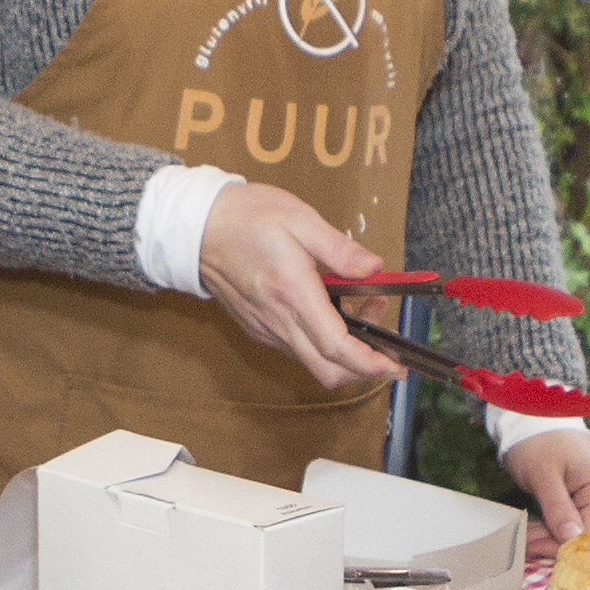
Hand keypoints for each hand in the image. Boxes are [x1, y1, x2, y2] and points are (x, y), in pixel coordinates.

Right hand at [193, 184, 406, 394]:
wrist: (196, 229)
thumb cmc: (246, 218)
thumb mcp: (299, 219)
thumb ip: (340, 248)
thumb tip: (374, 268)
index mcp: (293, 294)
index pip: (336, 347)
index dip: (370, 363)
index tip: (393, 364)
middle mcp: (279, 321)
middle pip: (328, 371)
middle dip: (364, 368)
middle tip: (386, 344)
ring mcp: (267, 329)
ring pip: (314, 363)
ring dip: (345, 351)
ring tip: (361, 310)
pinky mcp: (260, 329)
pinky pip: (297, 350)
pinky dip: (323, 343)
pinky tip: (331, 311)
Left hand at [500, 418, 589, 540]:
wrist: (537, 422)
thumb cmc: (541, 442)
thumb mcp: (544, 476)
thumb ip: (558, 508)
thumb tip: (571, 539)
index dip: (562, 544)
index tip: (533, 549)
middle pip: (584, 533)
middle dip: (552, 542)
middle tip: (522, 547)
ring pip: (576, 531)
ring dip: (548, 538)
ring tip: (522, 541)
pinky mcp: (589, 502)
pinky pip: (572, 524)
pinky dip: (551, 529)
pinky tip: (531, 534)